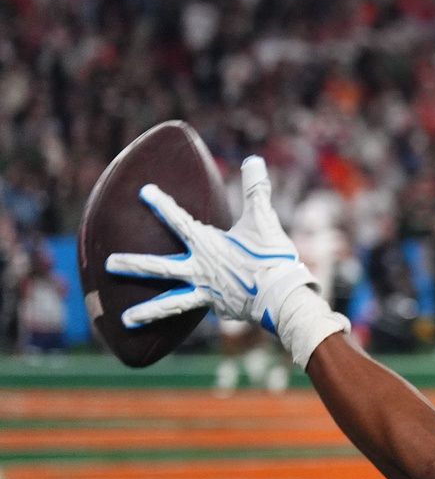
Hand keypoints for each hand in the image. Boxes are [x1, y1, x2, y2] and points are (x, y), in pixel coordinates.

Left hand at [106, 157, 316, 330]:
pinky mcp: (217, 308)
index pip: (178, 220)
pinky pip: (202, 307)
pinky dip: (198, 307)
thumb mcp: (264, 220)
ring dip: (147, 311)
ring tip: (126, 319)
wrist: (282, 297)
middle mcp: (199, 269)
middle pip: (158, 268)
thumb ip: (256, 190)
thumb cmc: (272, 257)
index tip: (144, 192)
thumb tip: (254, 159)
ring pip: (170, 302)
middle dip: (131, 265)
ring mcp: (206, 292)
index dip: (161, 204)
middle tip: (107, 264)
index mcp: (207, 244)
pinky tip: (199, 310)